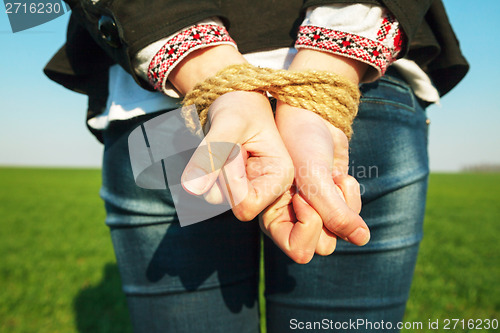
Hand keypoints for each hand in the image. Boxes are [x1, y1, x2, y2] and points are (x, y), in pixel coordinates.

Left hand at [181, 91, 293, 220]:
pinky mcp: (230, 186)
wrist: (234, 98)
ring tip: (222, 146)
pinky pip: (204, 188)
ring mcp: (248, 189)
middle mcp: (267, 189)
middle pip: (230, 205)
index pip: (247, 204)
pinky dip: (203, 169)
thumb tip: (191, 188)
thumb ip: (211, 155)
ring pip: (214, 197)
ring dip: (209, 170)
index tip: (233, 150)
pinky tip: (217, 153)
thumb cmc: (240, 105)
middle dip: (220, 174)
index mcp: (280, 177)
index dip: (231, 181)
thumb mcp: (228, 123)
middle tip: (228, 144)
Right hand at [260, 102, 368, 262]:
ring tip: (332, 176)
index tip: (302, 196)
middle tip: (322, 185)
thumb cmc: (301, 142)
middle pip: (323, 245)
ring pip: (341, 232)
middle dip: (330, 214)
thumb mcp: (315, 178)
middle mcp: (292, 219)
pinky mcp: (332, 199)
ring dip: (343, 202)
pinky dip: (351, 194)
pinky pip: (352, 215)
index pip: (300, 250)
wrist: (313, 114)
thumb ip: (336, 213)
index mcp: (274, 218)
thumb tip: (363, 240)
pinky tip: (338, 173)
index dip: (309, 227)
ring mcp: (314, 210)